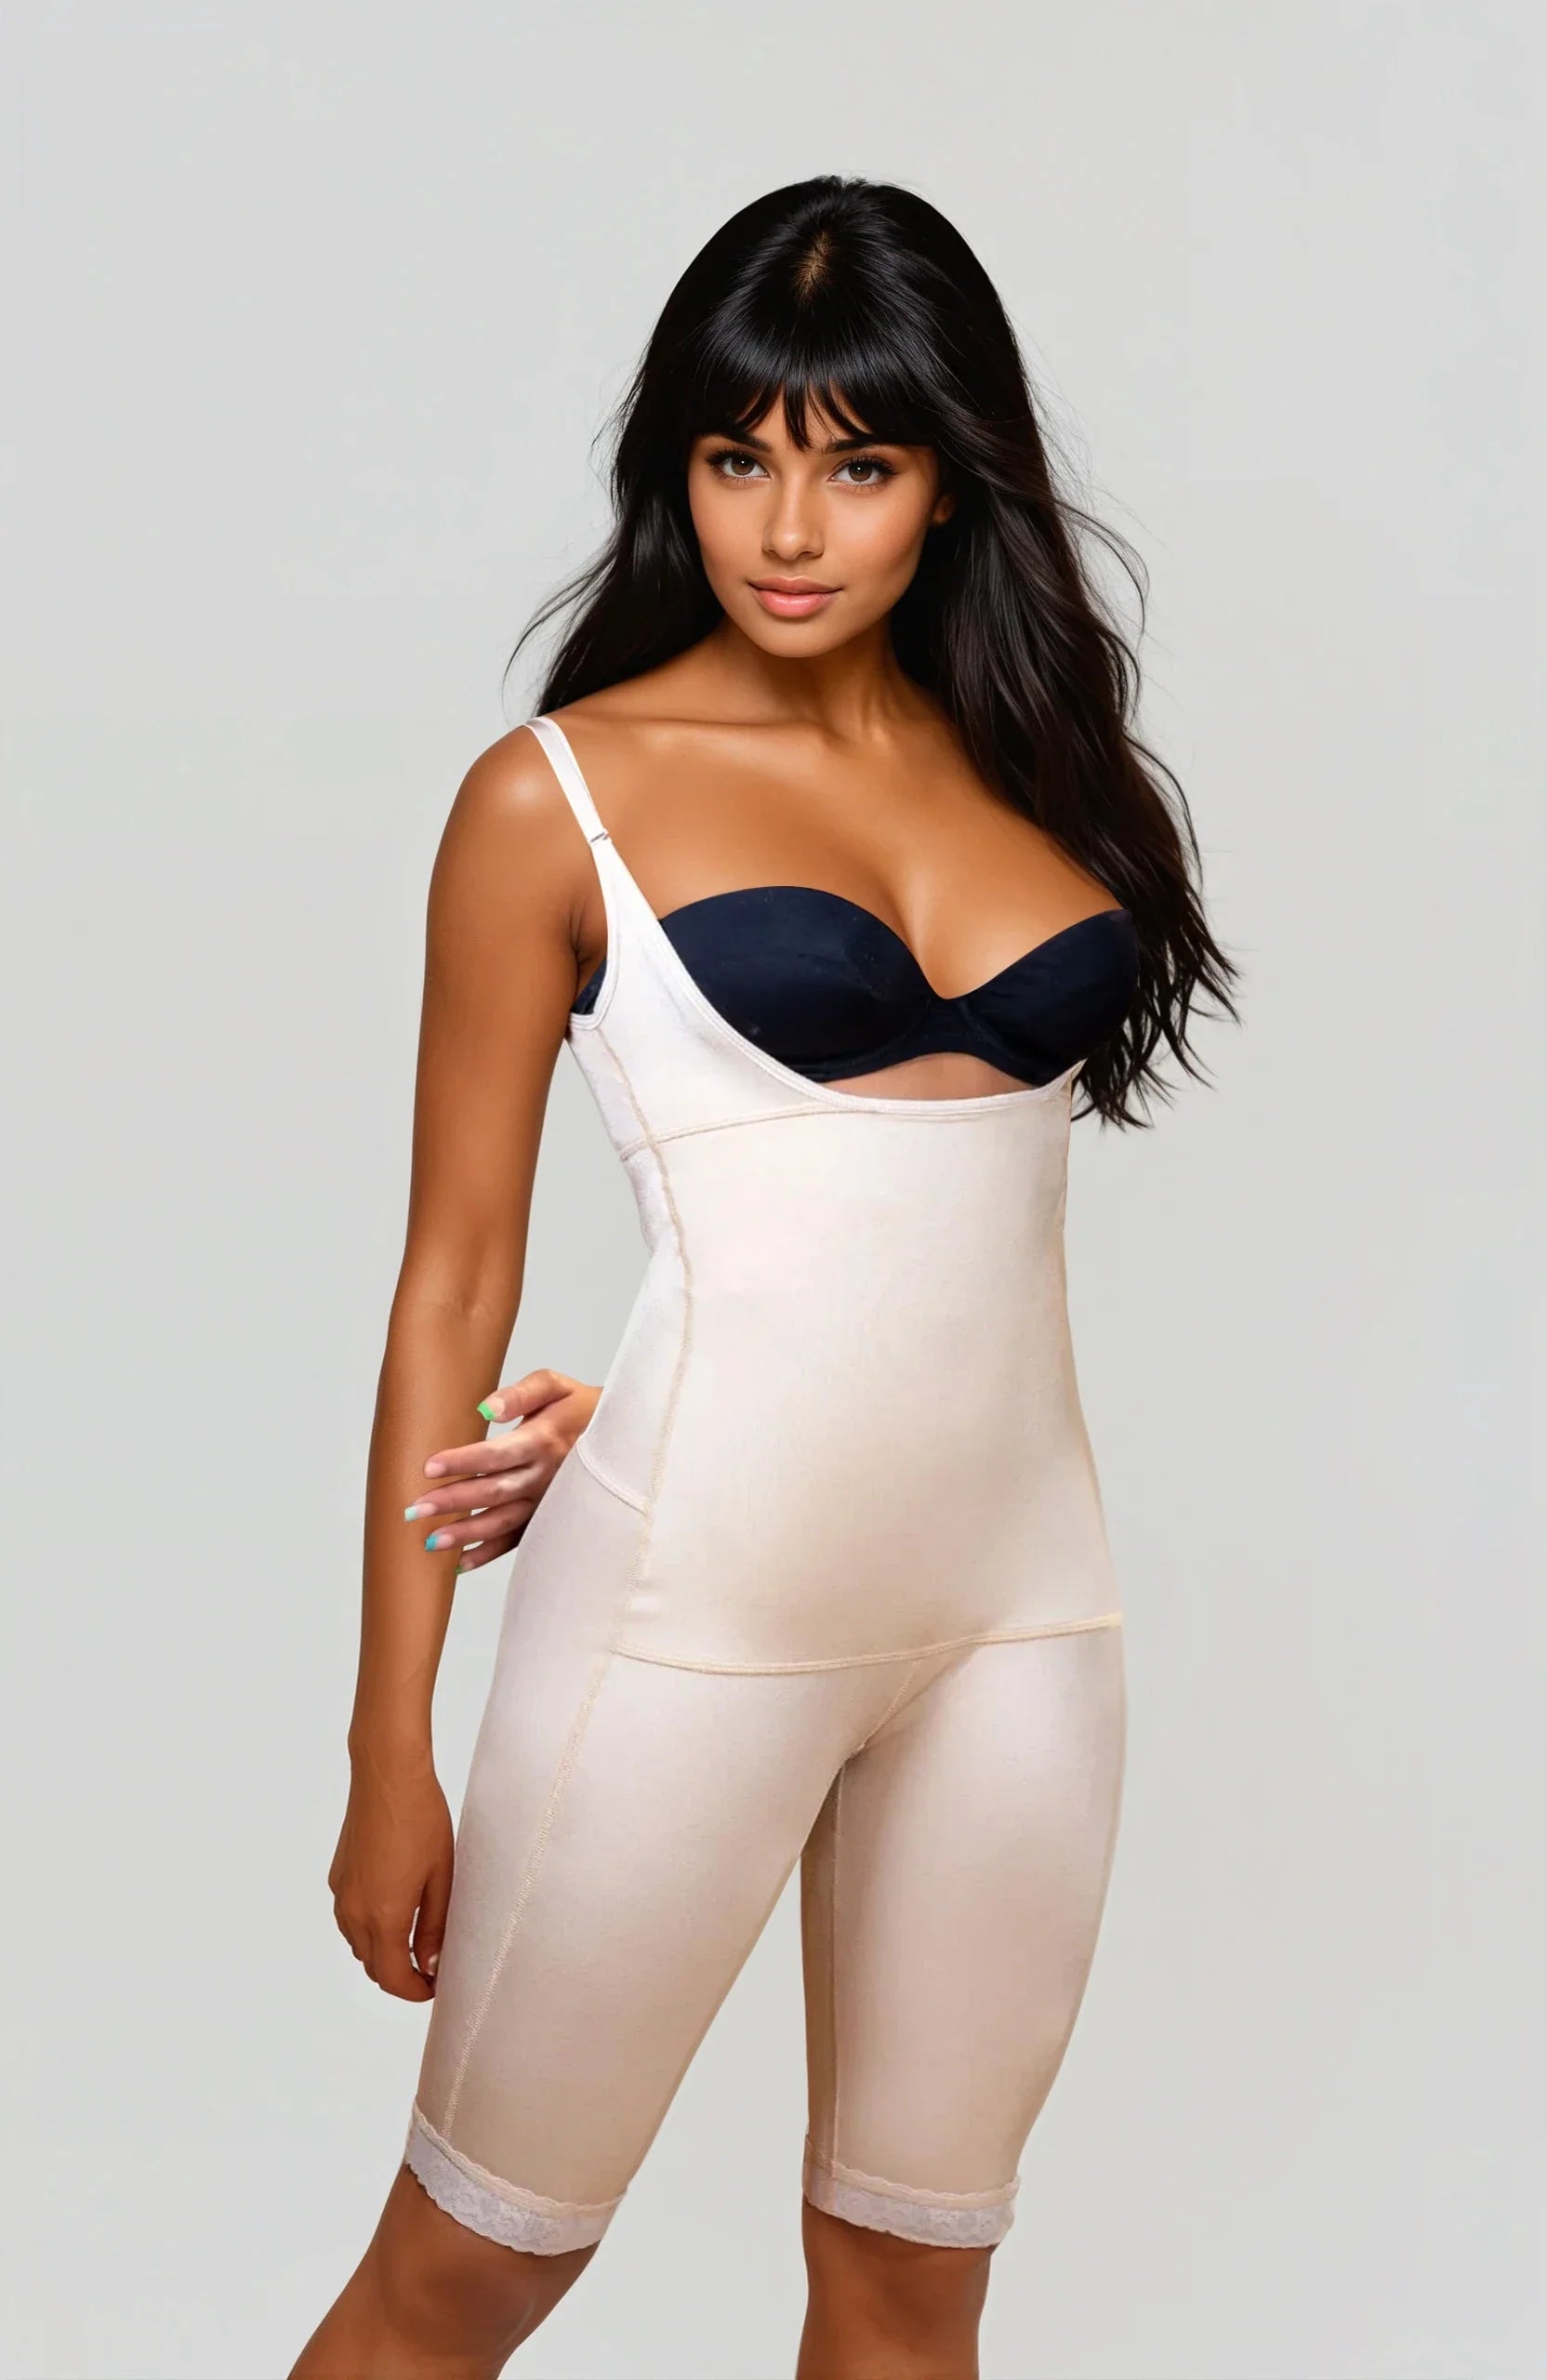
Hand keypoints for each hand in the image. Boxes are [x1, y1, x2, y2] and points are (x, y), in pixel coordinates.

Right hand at [329, 1750, 453, 2001]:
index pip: (393, 1978)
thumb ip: (434, 1927)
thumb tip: (429, 1964)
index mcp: (383, 1916)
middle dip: (400, 1975)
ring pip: (358, 1945)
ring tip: (416, 1941)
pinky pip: (350, 1919)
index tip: (436, 1988)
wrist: (387, 1775)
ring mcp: (342, 1894)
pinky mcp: (338, 1877)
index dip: (416, 1992)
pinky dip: (369, 1929)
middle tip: (431, 1968)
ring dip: (383, 1953)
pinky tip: (394, 1910)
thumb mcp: (441, 1877)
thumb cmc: (421, 1819)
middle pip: (373, 1966)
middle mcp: (354, 1911)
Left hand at [405, 1368, 601, 1573]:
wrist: (624, 1439)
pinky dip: (489, 1554)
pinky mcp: (548, 1519)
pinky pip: (517, 1540)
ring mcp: (546, 1503)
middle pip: (492, 1491)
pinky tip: (459, 1564)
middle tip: (413, 1511)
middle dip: (452, 1502)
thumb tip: (485, 1408)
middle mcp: (544, 1476)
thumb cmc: (580, 1407)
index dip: (462, 1461)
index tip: (428, 1467)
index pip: (495, 1454)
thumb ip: (520, 1394)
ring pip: (501, 1522)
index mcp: (542, 1441)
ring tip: (429, 1543)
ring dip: (465, 1534)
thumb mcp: (555, 1386)